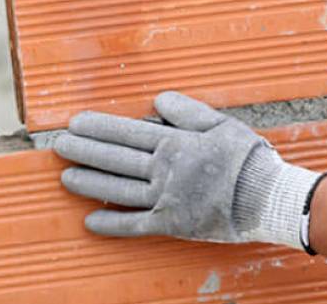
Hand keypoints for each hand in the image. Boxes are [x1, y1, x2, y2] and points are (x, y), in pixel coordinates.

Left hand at [54, 91, 322, 246]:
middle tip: (59, 145)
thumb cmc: (247, 157)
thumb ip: (186, 111)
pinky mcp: (171, 224)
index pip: (128, 133)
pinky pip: (135, 225)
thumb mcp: (221, 123)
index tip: (76, 123)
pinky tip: (90, 220)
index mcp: (176, 143)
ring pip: (118, 190)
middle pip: (116, 159)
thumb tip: (157, 101)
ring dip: (90, 183)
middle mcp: (165, 171)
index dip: (99, 127)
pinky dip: (112, 224)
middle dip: (84, 150)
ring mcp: (165, 199)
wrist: (266, 196)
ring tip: (66, 177)